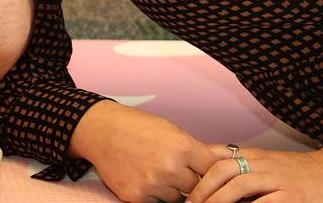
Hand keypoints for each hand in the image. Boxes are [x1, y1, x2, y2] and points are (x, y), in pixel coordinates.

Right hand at [72, 101, 218, 202]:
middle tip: (181, 172)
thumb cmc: (138, 126)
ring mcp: (152, 184)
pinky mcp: (136, 197)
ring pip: (178, 199)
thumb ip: (194, 150)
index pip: (214, 170)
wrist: (101, 130)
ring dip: (173, 189)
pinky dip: (154, 194)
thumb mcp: (171, 130)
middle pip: (198, 188)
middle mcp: (169, 167)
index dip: (212, 172)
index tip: (210, 172)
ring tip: (159, 171)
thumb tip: (221, 165)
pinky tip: (145, 177)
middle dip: (192, 181)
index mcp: (183, 147)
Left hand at [185, 141, 322, 202]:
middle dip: (202, 188)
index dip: (197, 172)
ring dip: (219, 199)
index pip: (218, 157)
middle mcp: (264, 164)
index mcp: (255, 155)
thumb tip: (211, 176)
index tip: (183, 190)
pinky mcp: (294, 197)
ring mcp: (279, 180)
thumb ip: (244, 166)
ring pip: (240, 185)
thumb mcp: (269, 162)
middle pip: (223, 169)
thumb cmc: (301, 172)